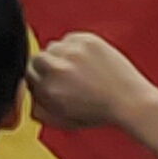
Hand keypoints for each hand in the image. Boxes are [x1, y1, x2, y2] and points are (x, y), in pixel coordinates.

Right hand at [27, 32, 157, 137]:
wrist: (130, 101)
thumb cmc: (100, 113)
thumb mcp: (62, 120)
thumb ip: (39, 110)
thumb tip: (28, 97)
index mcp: (47, 89)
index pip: (27, 74)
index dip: (38, 79)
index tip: (47, 82)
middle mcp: (57, 68)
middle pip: (37, 59)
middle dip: (47, 67)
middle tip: (62, 75)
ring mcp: (72, 51)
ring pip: (53, 47)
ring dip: (61, 56)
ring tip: (78, 69)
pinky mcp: (86, 40)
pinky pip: (70, 38)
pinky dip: (75, 47)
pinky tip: (86, 61)